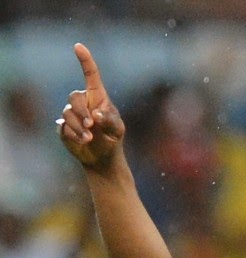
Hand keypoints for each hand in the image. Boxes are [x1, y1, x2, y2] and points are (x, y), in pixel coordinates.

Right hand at [57, 43, 124, 169]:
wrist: (103, 158)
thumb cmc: (112, 138)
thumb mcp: (117, 130)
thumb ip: (109, 120)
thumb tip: (96, 114)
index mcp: (97, 97)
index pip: (90, 75)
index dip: (85, 60)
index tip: (78, 46)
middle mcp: (83, 103)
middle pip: (74, 97)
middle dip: (81, 111)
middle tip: (91, 125)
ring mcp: (71, 114)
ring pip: (67, 113)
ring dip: (79, 126)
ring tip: (89, 138)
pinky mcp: (63, 127)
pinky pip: (63, 127)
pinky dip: (74, 134)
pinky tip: (83, 141)